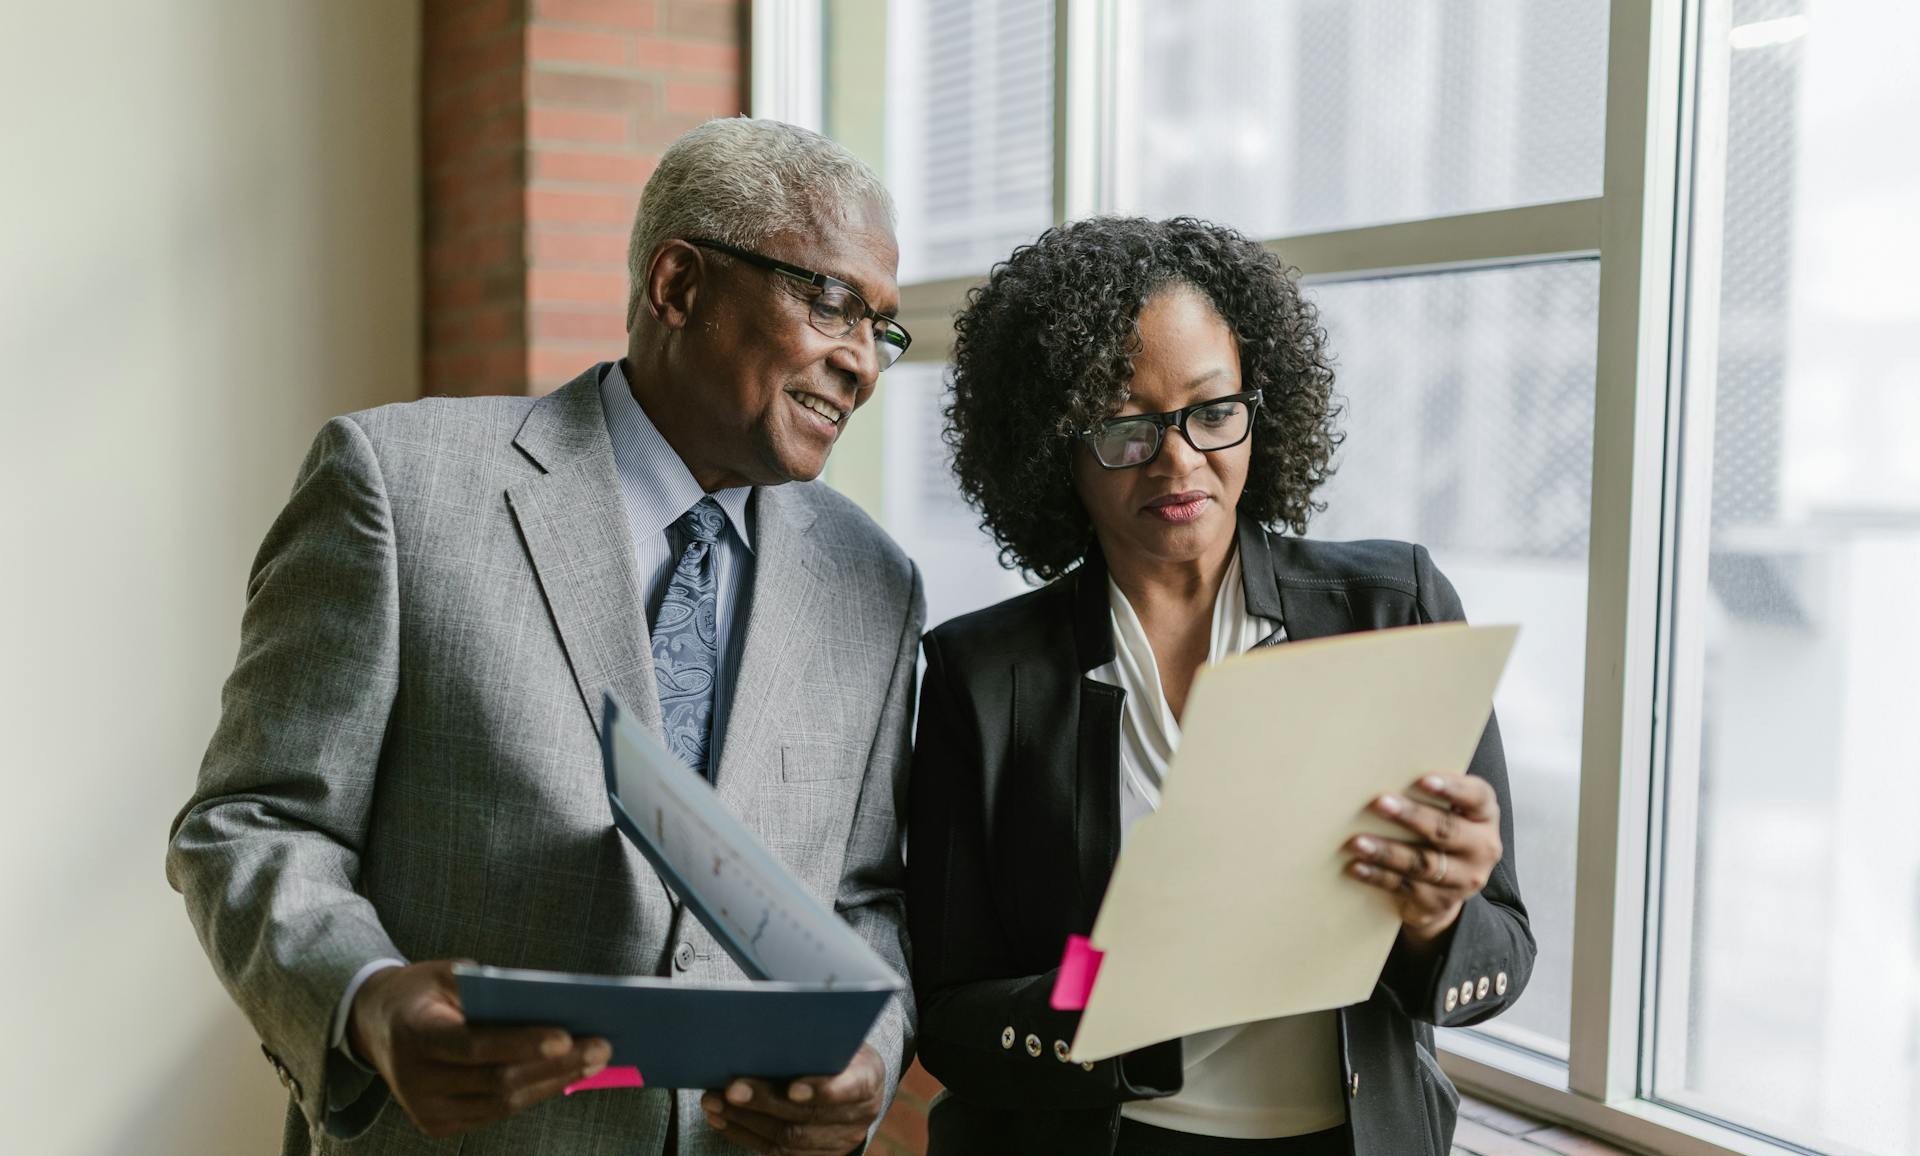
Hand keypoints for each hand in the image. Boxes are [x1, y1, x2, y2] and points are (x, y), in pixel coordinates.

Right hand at [347, 960, 610, 1137]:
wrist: (375, 1026)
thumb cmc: (423, 992)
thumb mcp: (446, 973)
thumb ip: (488, 989)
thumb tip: (551, 1006)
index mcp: (414, 1035)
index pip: (474, 1046)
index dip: (522, 1044)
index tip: (567, 1036)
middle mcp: (415, 1080)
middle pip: (496, 1080)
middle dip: (555, 1066)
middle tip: (601, 1047)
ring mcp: (424, 1109)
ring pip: (501, 1103)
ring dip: (553, 1083)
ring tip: (595, 1062)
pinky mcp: (436, 1124)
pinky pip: (495, 1113)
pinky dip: (533, 1094)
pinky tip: (565, 1076)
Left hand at [699, 1043, 885, 1154]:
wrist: (854, 1083)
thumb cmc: (837, 1049)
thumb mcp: (838, 1035)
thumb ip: (813, 1036)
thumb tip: (765, 1019)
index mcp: (868, 1078)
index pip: (852, 1087)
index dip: (824, 1090)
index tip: (793, 1088)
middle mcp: (858, 1116)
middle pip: (809, 1116)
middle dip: (765, 1102)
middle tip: (732, 1088)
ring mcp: (838, 1141)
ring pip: (789, 1139)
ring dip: (745, 1120)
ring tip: (714, 1102)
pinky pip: (777, 1153)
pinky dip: (745, 1134)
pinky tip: (722, 1118)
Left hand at [1343, 774, 1503, 947]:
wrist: (1445, 888)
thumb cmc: (1438, 832)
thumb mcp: (1445, 810)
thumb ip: (1427, 793)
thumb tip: (1380, 769)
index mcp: (1484, 815)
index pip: (1475, 797)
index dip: (1451, 789)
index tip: (1423, 780)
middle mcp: (1482, 847)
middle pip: (1446, 831)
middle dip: (1411, 816)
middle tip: (1380, 803)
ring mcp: (1463, 879)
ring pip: (1423, 863)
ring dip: (1387, 851)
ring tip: (1358, 842)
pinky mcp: (1440, 902)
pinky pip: (1406, 887)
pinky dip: (1378, 876)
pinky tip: (1357, 866)